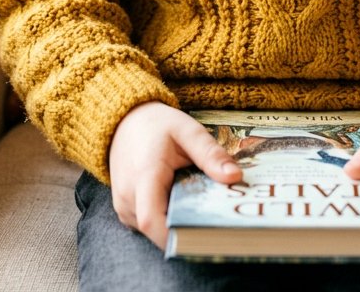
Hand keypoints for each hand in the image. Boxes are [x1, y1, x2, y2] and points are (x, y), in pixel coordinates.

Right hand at [108, 102, 242, 249]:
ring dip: (178, 223)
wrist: (127, 122)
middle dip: (187, 230)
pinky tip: (186, 205)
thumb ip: (210, 153)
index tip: (206, 238)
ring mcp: (124, 206)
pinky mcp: (127, 210)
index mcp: (144, 175)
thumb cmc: (157, 125)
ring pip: (155, 230)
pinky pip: (150, 223)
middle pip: (159, 229)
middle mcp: (128, 196)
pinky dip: (169, 218)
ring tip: (203, 209)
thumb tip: (235, 177)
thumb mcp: (187, 131)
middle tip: (218, 222)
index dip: (176, 237)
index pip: (152, 219)